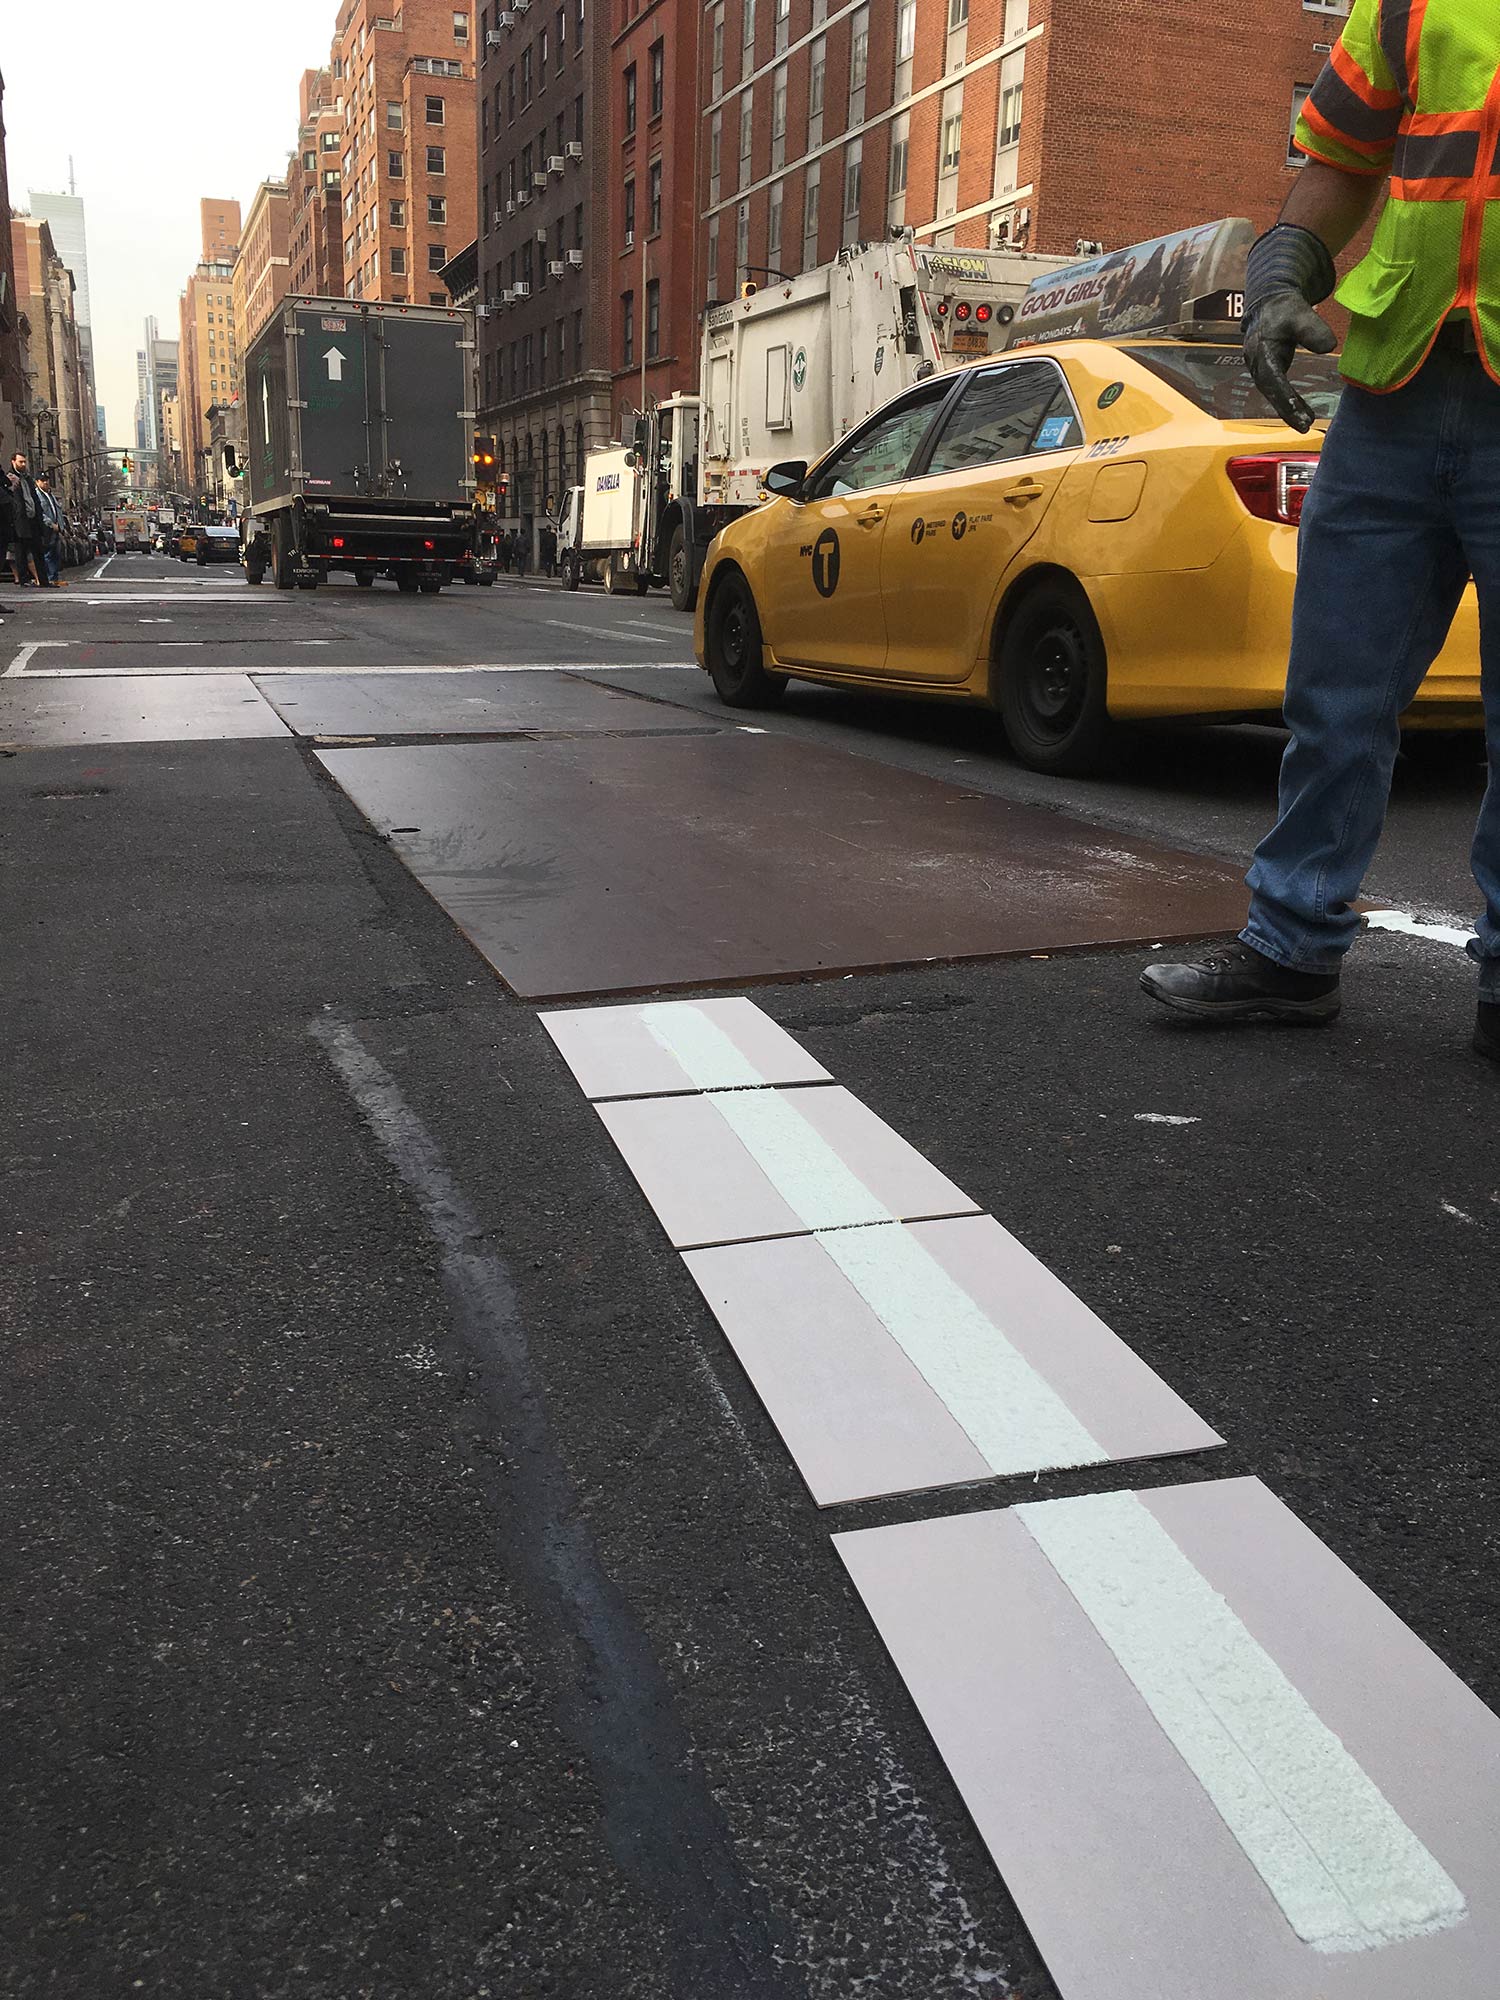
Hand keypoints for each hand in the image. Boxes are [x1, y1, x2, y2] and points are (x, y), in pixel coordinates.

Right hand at [1244, 294, 1337, 433]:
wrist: (1268, 302)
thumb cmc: (1284, 308)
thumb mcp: (1300, 313)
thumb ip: (1313, 329)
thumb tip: (1329, 347)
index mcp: (1261, 350)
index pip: (1272, 379)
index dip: (1285, 398)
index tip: (1299, 412)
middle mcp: (1256, 363)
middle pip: (1270, 392)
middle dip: (1286, 410)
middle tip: (1305, 426)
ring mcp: (1258, 368)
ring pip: (1272, 393)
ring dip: (1287, 410)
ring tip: (1306, 422)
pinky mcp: (1265, 370)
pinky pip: (1275, 390)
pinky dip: (1287, 401)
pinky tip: (1300, 411)